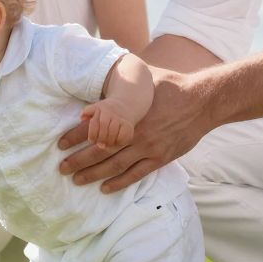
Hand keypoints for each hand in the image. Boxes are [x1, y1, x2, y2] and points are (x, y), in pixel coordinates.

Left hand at [58, 68, 218, 192]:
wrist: (202, 101)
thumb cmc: (172, 86)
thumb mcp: (144, 79)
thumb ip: (124, 83)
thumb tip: (105, 73)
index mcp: (128, 113)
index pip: (95, 127)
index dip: (76, 136)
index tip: (60, 143)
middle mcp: (135, 132)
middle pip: (100, 150)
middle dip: (78, 160)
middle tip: (62, 168)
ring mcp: (149, 147)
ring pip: (115, 165)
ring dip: (94, 174)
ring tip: (76, 180)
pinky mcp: (161, 157)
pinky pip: (136, 174)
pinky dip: (120, 182)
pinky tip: (105, 188)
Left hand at [80, 100, 133, 148]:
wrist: (124, 105)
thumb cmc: (105, 112)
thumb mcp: (95, 108)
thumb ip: (87, 112)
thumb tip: (82, 117)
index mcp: (100, 108)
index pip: (95, 121)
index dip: (92, 133)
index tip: (92, 140)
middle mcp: (110, 112)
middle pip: (104, 125)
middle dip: (101, 137)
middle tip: (100, 144)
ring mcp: (120, 118)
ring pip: (114, 130)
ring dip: (109, 140)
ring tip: (107, 144)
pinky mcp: (129, 124)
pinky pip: (125, 134)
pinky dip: (120, 141)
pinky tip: (117, 142)